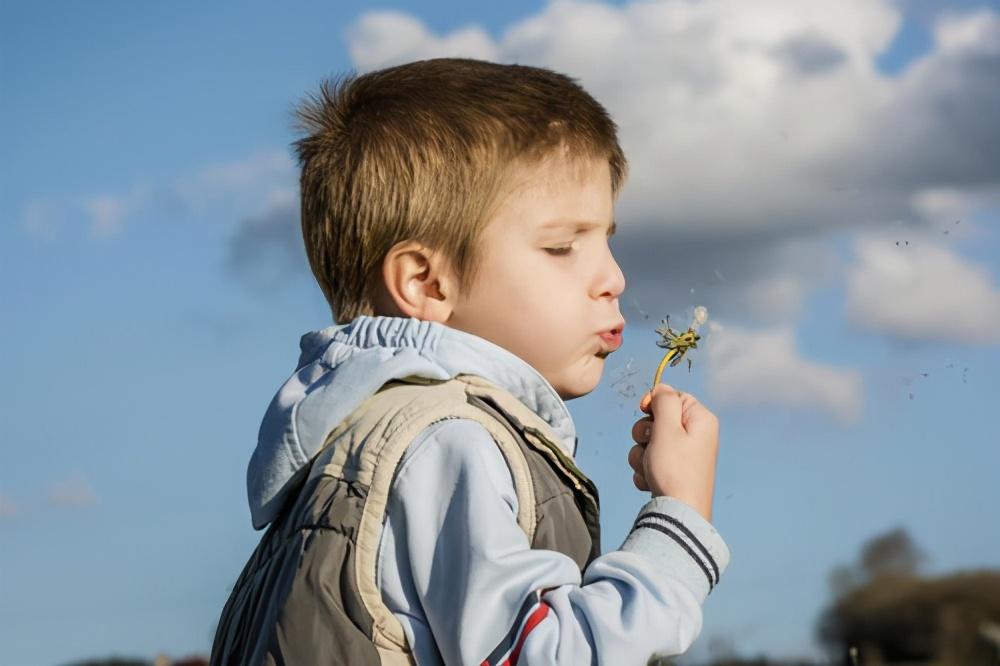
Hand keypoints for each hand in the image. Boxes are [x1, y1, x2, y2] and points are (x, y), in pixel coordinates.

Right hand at [628, 383, 719, 520]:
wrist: (678, 514)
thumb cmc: (675, 470)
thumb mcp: (668, 427)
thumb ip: (664, 401)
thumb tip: (662, 389)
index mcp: (701, 419)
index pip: (672, 397)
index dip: (654, 403)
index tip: (644, 411)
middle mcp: (696, 435)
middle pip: (657, 420)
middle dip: (644, 434)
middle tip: (651, 447)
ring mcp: (685, 455)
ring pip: (649, 442)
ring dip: (641, 455)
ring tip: (650, 469)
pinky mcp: (674, 472)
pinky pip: (651, 461)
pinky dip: (646, 470)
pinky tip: (651, 481)